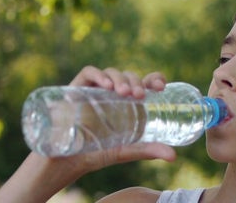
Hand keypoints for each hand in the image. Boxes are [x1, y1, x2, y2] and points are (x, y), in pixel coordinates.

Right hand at [0, 66, 174, 202]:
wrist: (62, 162)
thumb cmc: (92, 154)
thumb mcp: (123, 151)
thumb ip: (146, 150)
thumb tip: (173, 156)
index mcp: (126, 105)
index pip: (143, 83)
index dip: (154, 79)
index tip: (161, 86)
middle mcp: (111, 95)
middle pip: (128, 77)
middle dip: (136, 82)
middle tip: (140, 96)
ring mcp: (94, 91)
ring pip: (111, 73)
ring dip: (121, 79)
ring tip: (126, 93)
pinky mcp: (76, 89)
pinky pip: (88, 73)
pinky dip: (99, 74)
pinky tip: (107, 85)